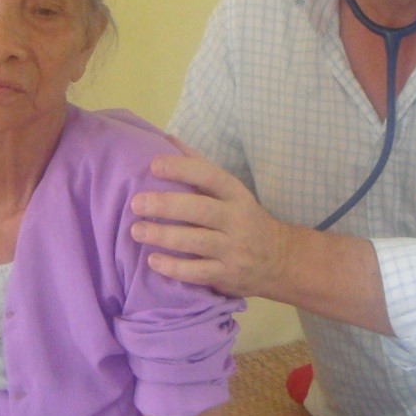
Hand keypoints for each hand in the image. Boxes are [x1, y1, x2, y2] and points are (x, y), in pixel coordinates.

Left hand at [131, 151, 295, 299]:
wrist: (280, 259)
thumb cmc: (245, 219)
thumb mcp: (232, 191)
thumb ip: (200, 167)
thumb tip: (168, 139)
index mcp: (237, 195)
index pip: (210, 176)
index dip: (182, 169)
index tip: (154, 165)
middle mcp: (237, 220)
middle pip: (200, 209)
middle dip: (166, 205)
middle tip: (136, 203)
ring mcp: (233, 249)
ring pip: (196, 241)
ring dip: (163, 236)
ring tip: (136, 231)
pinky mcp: (228, 275)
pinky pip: (198, 272)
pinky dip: (174, 267)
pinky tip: (153, 260)